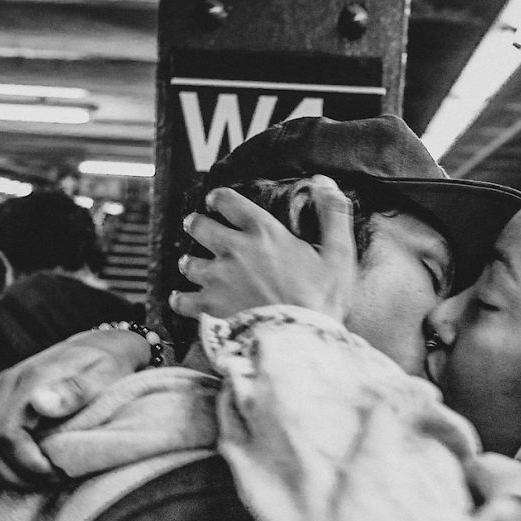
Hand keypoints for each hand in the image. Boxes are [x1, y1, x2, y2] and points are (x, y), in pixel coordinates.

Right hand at [0, 329, 148, 490]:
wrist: (99, 345)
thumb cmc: (107, 365)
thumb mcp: (102, 374)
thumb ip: (74, 390)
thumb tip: (40, 402)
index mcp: (27, 381)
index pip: (7, 435)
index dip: (27, 464)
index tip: (56, 474)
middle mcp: (1, 386)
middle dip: (12, 475)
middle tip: (46, 483)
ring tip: (24, 485)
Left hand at [169, 176, 356, 322]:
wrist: (301, 340)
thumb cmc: (322, 299)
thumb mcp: (339, 253)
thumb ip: (333, 213)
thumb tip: (324, 180)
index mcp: (264, 232)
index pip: (227, 201)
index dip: (217, 199)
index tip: (215, 202)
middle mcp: (235, 249)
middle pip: (198, 226)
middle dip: (195, 224)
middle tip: (196, 226)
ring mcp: (218, 279)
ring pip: (188, 262)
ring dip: (190, 261)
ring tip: (192, 264)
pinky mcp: (210, 307)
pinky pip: (182, 300)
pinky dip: (180, 299)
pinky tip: (181, 299)